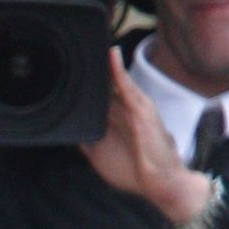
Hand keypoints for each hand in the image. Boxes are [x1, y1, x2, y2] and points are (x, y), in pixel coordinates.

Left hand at [80, 47, 212, 223]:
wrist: (160, 183)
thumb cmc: (135, 171)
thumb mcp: (100, 155)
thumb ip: (86, 141)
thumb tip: (67, 132)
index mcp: (116, 119)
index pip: (100, 95)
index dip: (87, 83)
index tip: (71, 70)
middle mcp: (125, 110)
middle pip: (105, 85)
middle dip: (92, 71)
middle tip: (75, 52)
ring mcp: (134, 107)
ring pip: (115, 81)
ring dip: (103, 65)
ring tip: (89, 46)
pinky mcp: (142, 110)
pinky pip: (127, 87)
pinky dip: (118, 71)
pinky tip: (110, 56)